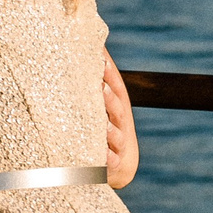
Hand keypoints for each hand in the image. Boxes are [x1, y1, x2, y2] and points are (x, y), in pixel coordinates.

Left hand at [102, 53, 139, 189]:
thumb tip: (92, 45)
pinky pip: (111, 164)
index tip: (100, 62)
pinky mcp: (114, 167)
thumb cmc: (104, 126)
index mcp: (116, 107)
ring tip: (105, 124)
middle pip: (117, 110)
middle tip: (101, 88)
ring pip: (116, 137)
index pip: (116, 89)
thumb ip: (98, 79)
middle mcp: (120, 124)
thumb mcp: (101, 104)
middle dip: (110, 99)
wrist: (119, 167)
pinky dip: (108, 160)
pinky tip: (103, 156)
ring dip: (111, 130)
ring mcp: (119, 145)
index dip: (110, 76)